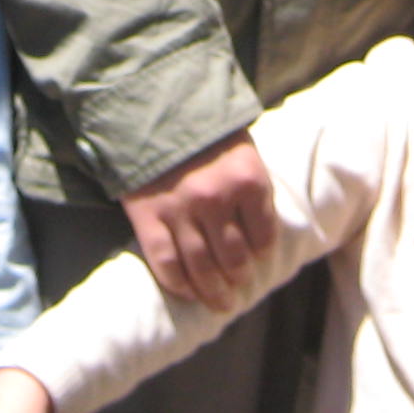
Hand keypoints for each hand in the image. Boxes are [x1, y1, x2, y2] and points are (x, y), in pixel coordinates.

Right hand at [121, 130, 275, 305]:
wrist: (155, 108)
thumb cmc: (207, 135)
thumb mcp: (244, 153)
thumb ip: (254, 193)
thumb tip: (262, 241)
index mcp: (248, 181)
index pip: (263, 237)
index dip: (261, 253)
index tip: (257, 259)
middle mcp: (216, 199)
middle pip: (233, 259)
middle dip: (238, 278)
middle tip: (237, 288)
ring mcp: (181, 210)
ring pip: (201, 268)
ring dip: (213, 292)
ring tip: (220, 303)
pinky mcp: (149, 216)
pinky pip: (165, 262)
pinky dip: (178, 284)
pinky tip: (186, 292)